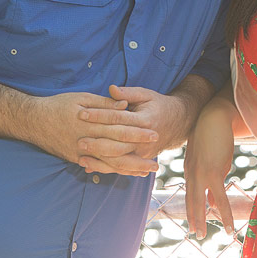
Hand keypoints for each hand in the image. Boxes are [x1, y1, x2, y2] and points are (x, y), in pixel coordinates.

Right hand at [26, 91, 157, 167]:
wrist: (33, 120)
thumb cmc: (58, 105)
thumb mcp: (81, 98)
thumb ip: (104, 103)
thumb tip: (124, 105)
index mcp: (90, 123)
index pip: (119, 128)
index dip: (137, 132)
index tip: (154, 133)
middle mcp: (86, 140)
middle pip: (117, 150)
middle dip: (138, 155)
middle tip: (156, 160)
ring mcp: (80, 153)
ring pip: (109, 163)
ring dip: (129, 168)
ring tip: (146, 171)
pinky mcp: (75, 159)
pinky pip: (97, 168)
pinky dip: (113, 171)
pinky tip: (125, 173)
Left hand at [75, 85, 190, 175]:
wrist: (177, 123)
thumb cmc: (157, 105)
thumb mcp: (146, 94)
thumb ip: (128, 93)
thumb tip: (111, 89)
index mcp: (144, 120)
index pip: (117, 118)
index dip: (99, 115)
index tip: (82, 114)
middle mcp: (144, 139)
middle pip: (117, 143)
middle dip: (97, 142)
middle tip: (79, 141)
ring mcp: (143, 152)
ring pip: (118, 160)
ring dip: (99, 160)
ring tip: (81, 158)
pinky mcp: (140, 160)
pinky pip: (121, 167)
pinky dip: (105, 169)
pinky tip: (90, 167)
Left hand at [183, 98, 236, 237]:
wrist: (213, 117)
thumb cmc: (212, 135)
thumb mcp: (210, 157)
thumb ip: (211, 179)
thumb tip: (214, 203)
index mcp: (190, 169)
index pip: (191, 194)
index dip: (192, 209)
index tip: (193, 223)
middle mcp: (192, 173)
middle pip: (191, 201)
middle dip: (193, 219)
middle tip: (196, 234)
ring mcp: (202, 173)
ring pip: (201, 202)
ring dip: (203, 220)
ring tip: (203, 235)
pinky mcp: (214, 172)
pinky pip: (221, 197)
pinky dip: (224, 212)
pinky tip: (227, 224)